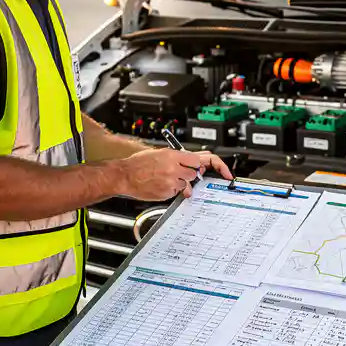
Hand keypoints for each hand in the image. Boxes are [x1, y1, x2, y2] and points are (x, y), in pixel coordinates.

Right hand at [116, 148, 232, 200]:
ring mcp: (171, 182)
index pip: (199, 160)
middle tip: (178, 173)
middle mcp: (174, 168)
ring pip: (187, 185)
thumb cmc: (139, 164)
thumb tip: (197, 162)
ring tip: (164, 178)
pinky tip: (160, 184)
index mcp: (174, 155)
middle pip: (195, 174)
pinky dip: (172, 190)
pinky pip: (177, 192)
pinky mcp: (167, 192)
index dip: (208, 166)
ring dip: (180, 183)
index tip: (222, 172)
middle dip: (190, 175)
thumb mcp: (161, 153)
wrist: (124, 175)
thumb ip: (180, 157)